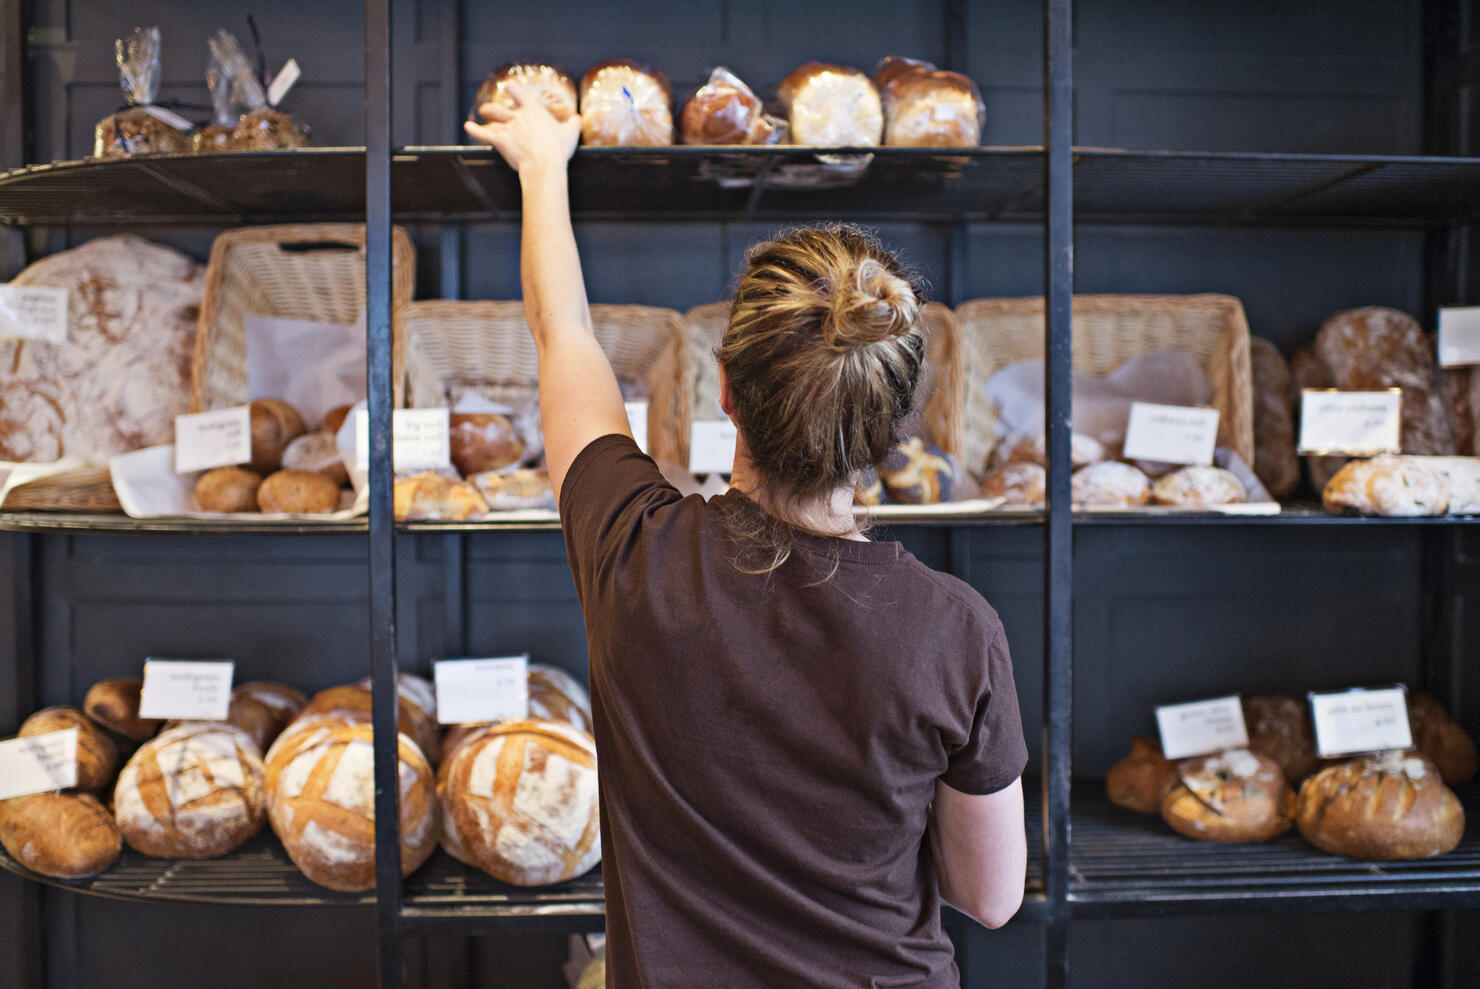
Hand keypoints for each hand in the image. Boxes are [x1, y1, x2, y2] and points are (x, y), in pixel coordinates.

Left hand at [463, 83, 581, 176]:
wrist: (544, 165)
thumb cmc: (558, 149)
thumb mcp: (570, 134)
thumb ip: (573, 123)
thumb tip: (577, 118)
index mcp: (533, 110)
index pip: (519, 93)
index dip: (512, 88)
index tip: (507, 85)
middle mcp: (518, 116)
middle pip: (500, 108)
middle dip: (493, 108)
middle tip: (488, 109)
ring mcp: (507, 128)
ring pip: (492, 119)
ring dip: (486, 115)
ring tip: (481, 113)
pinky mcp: (500, 141)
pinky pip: (484, 134)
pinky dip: (474, 130)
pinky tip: (467, 127)